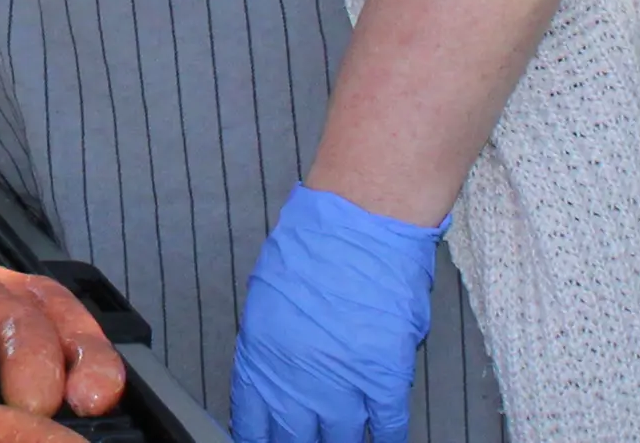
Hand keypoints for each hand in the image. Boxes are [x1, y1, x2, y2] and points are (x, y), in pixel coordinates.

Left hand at [229, 184, 442, 442]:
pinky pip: (387, 422)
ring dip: (341, 441)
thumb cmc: (315, 240)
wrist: (362, 220)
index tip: (260, 439)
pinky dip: (387, 436)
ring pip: (341, 436)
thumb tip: (276, 371)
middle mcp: (299, 374)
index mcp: (263, 351)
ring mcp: (344, 379)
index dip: (256, 434)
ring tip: (341, 440)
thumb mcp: (269, 292)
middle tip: (302, 440)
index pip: (252, 415)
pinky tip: (384, 438)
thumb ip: (271, 340)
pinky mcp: (386, 375)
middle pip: (294, 435)